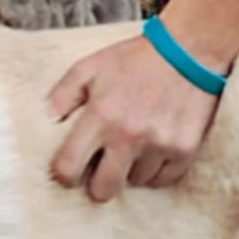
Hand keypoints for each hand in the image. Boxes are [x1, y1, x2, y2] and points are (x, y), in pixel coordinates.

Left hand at [47, 35, 223, 199]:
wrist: (190, 49)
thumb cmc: (137, 59)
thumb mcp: (90, 67)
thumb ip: (63, 94)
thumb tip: (47, 120)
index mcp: (100, 115)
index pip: (68, 167)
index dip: (64, 175)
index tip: (69, 172)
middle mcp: (129, 134)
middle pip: (103, 190)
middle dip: (98, 184)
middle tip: (103, 169)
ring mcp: (159, 144)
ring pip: (136, 182)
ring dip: (132, 170)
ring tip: (136, 144)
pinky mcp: (185, 149)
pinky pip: (164, 179)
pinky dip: (157, 169)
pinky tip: (155, 148)